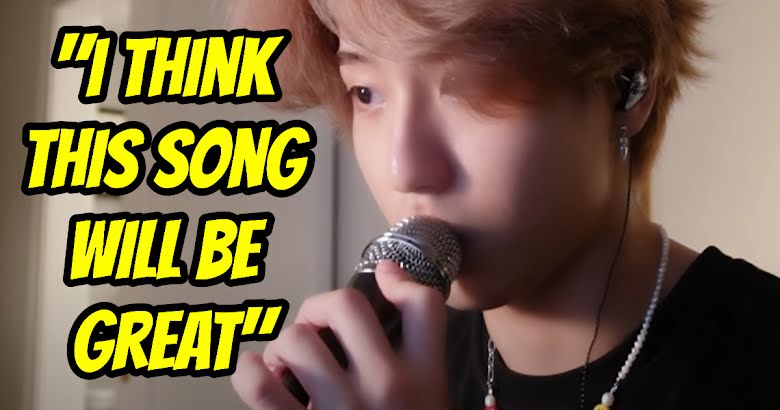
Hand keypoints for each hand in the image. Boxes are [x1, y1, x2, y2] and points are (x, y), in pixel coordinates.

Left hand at [230, 260, 447, 409]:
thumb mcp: (429, 400)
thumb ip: (419, 347)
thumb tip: (390, 273)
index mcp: (423, 379)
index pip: (423, 304)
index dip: (396, 278)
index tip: (381, 280)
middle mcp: (386, 388)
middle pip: (345, 305)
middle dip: (318, 308)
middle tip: (314, 330)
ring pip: (297, 340)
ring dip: (283, 346)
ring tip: (289, 367)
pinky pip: (258, 386)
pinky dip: (247, 370)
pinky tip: (254, 371)